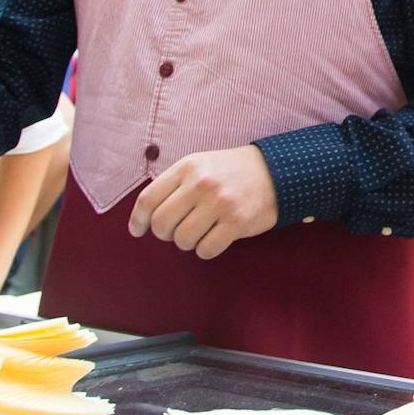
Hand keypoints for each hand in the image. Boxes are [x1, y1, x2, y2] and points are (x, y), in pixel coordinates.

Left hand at [129, 145, 276, 259]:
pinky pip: (206, 249)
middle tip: (176, 232)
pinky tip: (215, 239)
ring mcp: (220, 203)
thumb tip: (146, 217)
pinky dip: (206, 250)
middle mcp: (201, 183)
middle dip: (165, 234)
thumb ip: (174, 184)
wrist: (276, 171)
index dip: (138, 220)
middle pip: (162, 223)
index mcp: (188, 167)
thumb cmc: (231, 172)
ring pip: (183, 239)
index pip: (148, 199)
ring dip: (187, 243)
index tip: (137, 231)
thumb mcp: (200, 165)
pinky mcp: (237, 222)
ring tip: (200, 232)